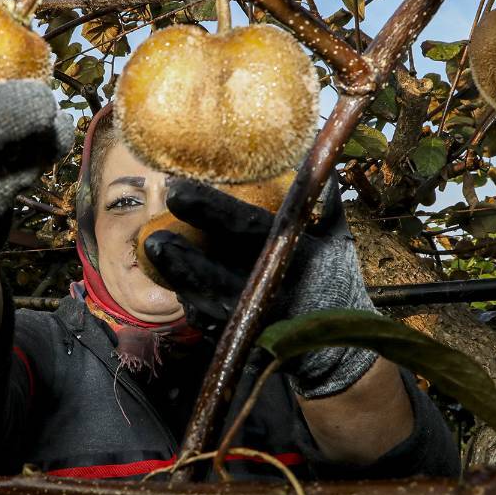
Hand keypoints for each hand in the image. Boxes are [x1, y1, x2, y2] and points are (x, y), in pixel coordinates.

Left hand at [142, 176, 377, 397]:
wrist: (341, 344)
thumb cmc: (335, 277)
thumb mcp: (335, 237)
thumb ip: (318, 199)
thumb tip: (306, 150)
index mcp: (300, 255)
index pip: (246, 226)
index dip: (209, 207)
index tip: (176, 189)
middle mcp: (280, 291)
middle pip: (220, 274)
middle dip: (183, 255)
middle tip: (153, 236)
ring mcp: (263, 323)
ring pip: (210, 302)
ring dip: (180, 279)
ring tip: (156, 253)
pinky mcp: (250, 344)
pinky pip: (214, 325)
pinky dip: (194, 303)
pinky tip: (177, 283)